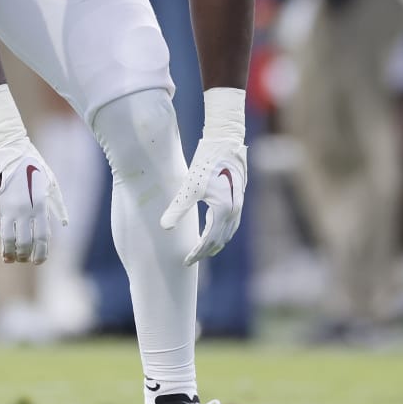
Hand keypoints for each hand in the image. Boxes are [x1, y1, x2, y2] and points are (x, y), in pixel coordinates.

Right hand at [0, 84, 67, 263]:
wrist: (5, 146)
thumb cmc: (32, 162)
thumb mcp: (50, 181)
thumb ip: (57, 205)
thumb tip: (63, 224)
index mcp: (40, 204)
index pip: (42, 238)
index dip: (41, 254)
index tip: (39, 261)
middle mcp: (23, 209)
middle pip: (24, 244)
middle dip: (25, 256)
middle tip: (25, 260)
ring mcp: (6, 208)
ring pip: (7, 241)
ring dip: (10, 254)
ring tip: (11, 259)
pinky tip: (0, 247)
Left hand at [161, 88, 247, 264]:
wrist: (226, 142)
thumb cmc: (207, 162)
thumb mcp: (190, 186)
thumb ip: (178, 208)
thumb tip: (164, 227)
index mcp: (223, 211)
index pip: (209, 241)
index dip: (196, 253)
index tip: (185, 262)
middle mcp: (234, 210)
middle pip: (220, 240)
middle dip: (205, 251)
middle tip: (191, 259)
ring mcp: (238, 203)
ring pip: (228, 231)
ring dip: (215, 242)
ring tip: (202, 249)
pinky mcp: (237, 195)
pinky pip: (231, 221)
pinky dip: (221, 230)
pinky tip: (211, 227)